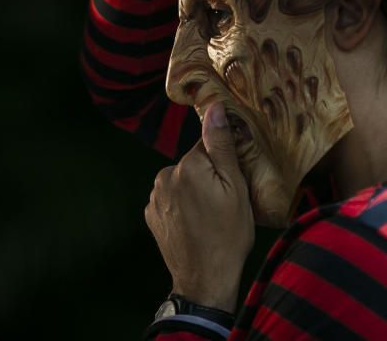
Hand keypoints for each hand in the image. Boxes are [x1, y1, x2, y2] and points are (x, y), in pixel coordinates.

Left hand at [144, 102, 254, 313]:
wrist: (204, 280)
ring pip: (181, 181)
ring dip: (194, 192)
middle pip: (193, 164)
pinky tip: (195, 224)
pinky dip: (182, 206)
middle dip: (208, 177)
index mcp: (188, 165)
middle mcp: (165, 176)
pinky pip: (171, 199)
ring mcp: (154, 197)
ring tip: (210, 217)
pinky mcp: (151, 215)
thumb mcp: (235, 188)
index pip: (208, 146)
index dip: (223, 161)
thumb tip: (214, 107)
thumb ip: (222, 146)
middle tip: (224, 203)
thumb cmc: (227, 235)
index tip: (233, 179)